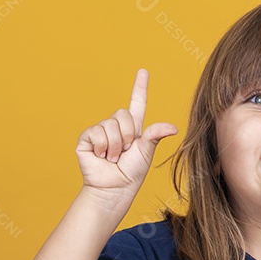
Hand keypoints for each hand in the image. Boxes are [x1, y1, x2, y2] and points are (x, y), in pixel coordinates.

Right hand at [75, 68, 177, 198]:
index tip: (143, 71)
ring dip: (114, 145)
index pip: (137, 103)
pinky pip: (96, 132)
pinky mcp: (86, 139)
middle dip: (127, 135)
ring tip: (112, 158)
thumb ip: (155, 134)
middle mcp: (116, 127)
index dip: (139, 87)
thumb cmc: (131, 173)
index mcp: (133, 128)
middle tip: (124, 152)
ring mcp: (100, 132)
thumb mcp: (146, 152)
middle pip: (122, 114)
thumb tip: (174, 127)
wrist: (114, 188)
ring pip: (109, 125)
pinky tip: (101, 156)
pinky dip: (102, 146)